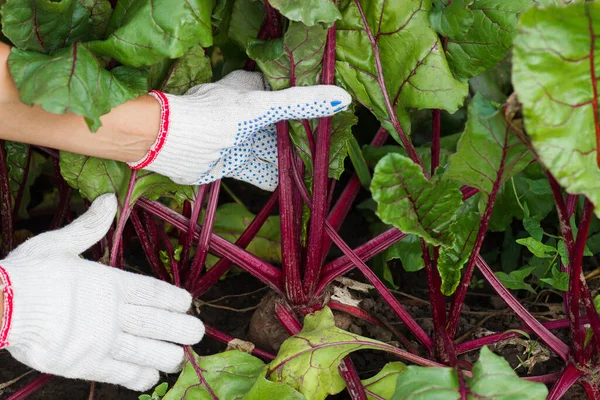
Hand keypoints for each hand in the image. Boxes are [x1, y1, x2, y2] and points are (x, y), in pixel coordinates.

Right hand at [0, 194, 203, 390]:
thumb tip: (109, 199)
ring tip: (178, 356)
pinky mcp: (86, 365)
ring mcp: (101, 341)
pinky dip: (141, 378)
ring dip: (168, 356)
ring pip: (149, 353)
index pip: (155, 293)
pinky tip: (152, 377)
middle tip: (196, 333)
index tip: (187, 304)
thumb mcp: (58, 244)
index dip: (175, 300)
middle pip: (160, 324)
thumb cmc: (26, 274)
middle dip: (183, 330)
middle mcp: (112, 313)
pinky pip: (122, 375)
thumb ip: (89, 226)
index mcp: (109, 283)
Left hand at [127, 71, 351, 189]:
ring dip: (291, 162)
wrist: (169, 143)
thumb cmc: (215, 115)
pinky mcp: (232, 162)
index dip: (309, 105)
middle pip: (282, 126)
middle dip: (301, 139)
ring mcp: (239, 139)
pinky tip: (293, 187)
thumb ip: (301, 103)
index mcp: (252, 90)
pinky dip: (274, 178)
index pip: (287, 94)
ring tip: (317, 172)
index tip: (333, 116)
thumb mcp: (263, 106)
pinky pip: (259, 171)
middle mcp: (246, 113)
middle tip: (328, 149)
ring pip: (273, 151)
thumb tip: (342, 99)